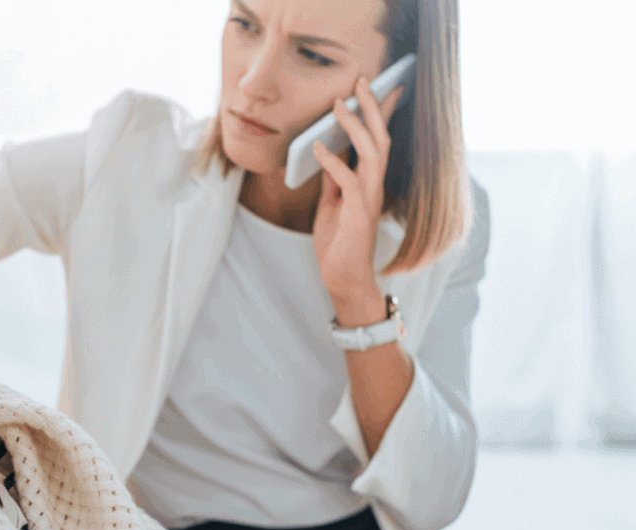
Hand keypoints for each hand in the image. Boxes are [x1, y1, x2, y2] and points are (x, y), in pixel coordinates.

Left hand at [311, 77, 402, 322]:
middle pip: (380, 138)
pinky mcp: (359, 214)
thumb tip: (328, 152)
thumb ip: (333, 180)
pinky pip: (350, 181)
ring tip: (338, 104)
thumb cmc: (338, 244)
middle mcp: (375, 186)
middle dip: (372, 108)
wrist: (343, 279)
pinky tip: (318, 148)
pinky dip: (334, 162)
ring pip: (372, 153)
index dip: (380, 112)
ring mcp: (370, 199)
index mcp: (369, 182)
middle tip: (360, 80)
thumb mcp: (331, 205)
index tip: (378, 84)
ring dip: (355, 126)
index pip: (378, 140)